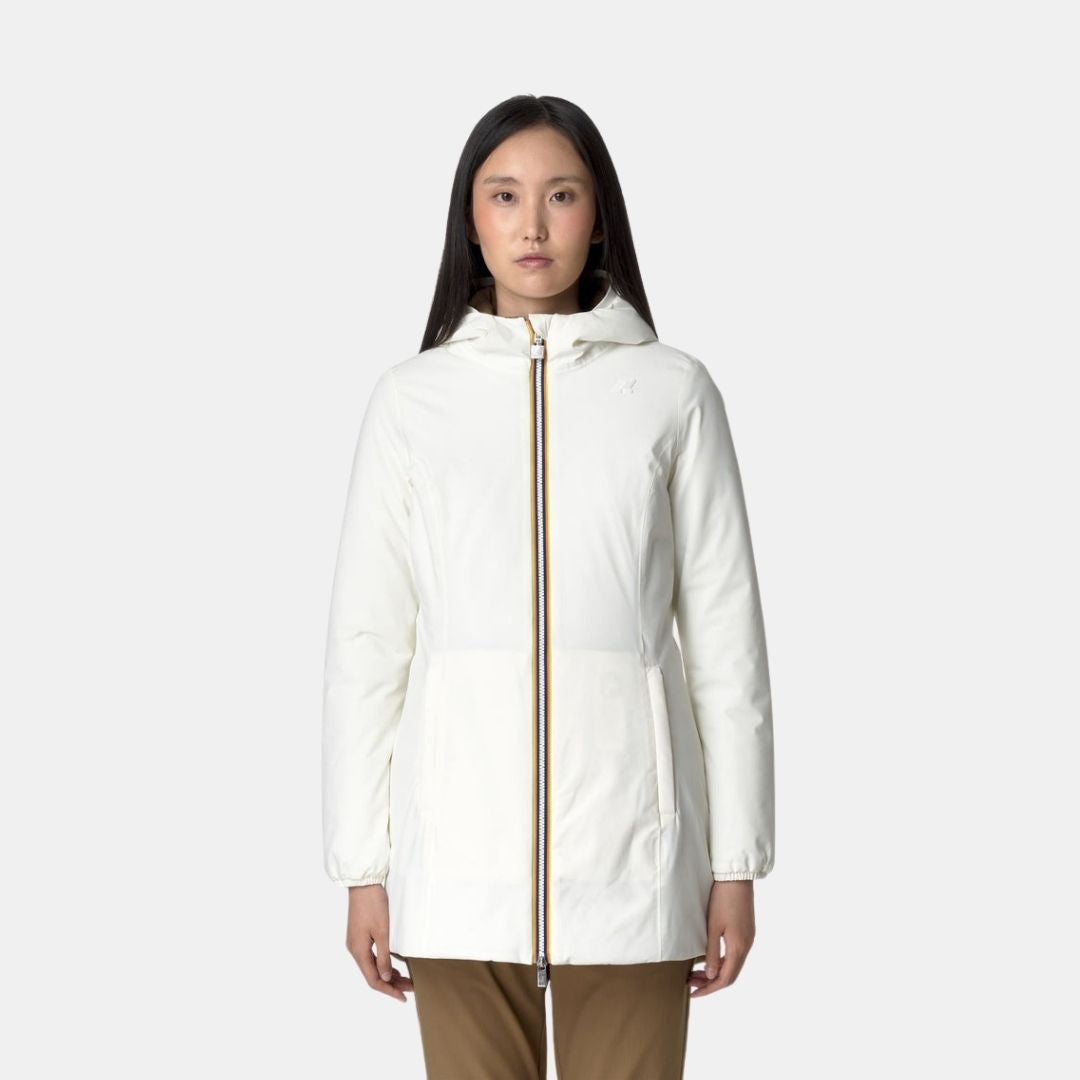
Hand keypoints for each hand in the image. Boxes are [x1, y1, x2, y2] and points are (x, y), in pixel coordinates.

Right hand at [345, 884, 413, 1002]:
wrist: (364, 884)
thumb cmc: (373, 905)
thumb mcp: (382, 932)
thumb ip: (384, 957)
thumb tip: (386, 978)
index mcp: (358, 951)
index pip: (373, 980)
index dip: (388, 990)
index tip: (403, 997)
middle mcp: (355, 950)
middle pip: (372, 975)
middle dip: (391, 984)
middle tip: (410, 988)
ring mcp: (356, 943)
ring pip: (372, 966)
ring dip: (387, 975)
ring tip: (405, 980)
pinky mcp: (359, 936)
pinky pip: (371, 957)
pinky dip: (382, 964)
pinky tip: (394, 967)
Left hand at [688, 880, 756, 997]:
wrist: (736, 877)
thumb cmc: (722, 899)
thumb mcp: (713, 927)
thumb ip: (713, 953)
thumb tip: (712, 976)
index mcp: (739, 947)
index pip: (726, 978)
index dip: (710, 989)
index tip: (693, 993)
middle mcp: (747, 946)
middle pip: (730, 974)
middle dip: (711, 982)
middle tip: (691, 983)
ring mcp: (748, 938)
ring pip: (733, 964)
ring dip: (716, 972)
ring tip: (697, 973)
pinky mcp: (746, 930)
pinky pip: (735, 954)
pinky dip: (722, 961)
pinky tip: (709, 958)